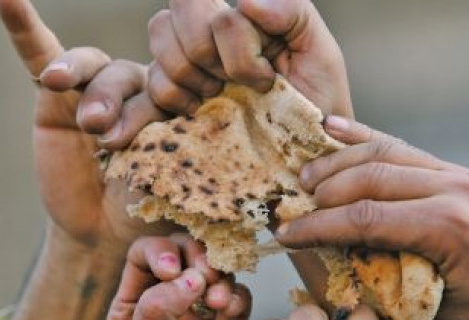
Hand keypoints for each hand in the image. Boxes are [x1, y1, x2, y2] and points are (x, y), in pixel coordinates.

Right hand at [0, 0, 168, 252]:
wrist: (106, 232)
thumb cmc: (148, 207)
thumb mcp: (173, 181)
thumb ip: (180, 146)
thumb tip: (192, 115)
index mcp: (178, 100)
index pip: (175, 82)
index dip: (166, 103)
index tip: (161, 136)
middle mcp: (139, 85)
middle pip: (131, 74)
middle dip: (120, 106)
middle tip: (110, 142)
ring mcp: (97, 87)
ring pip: (94, 67)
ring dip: (88, 86)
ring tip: (85, 121)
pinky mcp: (55, 95)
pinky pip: (40, 53)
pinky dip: (24, 27)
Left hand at [90, 235, 251, 319]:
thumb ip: (155, 315)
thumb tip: (188, 279)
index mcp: (131, 311)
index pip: (144, 256)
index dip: (162, 251)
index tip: (174, 270)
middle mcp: (165, 313)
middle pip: (185, 260)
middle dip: (197, 258)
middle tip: (204, 274)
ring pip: (216, 281)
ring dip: (220, 280)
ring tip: (216, 302)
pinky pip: (237, 311)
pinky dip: (238, 303)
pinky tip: (230, 313)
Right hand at [148, 0, 352, 116]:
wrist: (304, 155)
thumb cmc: (315, 104)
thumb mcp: (319, 52)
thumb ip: (292, 10)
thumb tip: (246, 0)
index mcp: (239, 20)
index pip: (212, 9)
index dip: (236, 49)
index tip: (265, 79)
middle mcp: (206, 36)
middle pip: (174, 11)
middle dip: (206, 55)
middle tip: (233, 86)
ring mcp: (184, 66)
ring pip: (159, 37)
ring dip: (189, 76)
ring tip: (216, 99)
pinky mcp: (168, 99)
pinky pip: (149, 85)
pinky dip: (171, 98)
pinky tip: (196, 112)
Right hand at [276, 116, 468, 319]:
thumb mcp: (425, 308)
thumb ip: (377, 275)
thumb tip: (325, 254)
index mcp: (449, 226)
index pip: (364, 217)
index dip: (317, 226)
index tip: (285, 235)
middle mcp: (456, 189)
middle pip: (369, 176)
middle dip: (322, 192)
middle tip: (289, 207)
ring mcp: (459, 176)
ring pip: (383, 153)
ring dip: (337, 162)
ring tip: (304, 177)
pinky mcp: (457, 174)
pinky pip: (403, 149)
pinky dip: (365, 139)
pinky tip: (334, 131)